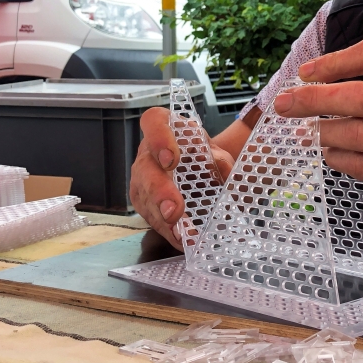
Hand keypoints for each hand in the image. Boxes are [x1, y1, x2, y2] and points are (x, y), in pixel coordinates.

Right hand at [130, 106, 234, 247]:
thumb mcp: (216, 151)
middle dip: (160, 192)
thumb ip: (220, 157)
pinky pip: (152, 218)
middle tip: (173, 211)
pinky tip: (182, 240)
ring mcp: (141, 179)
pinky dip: (169, 231)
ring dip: (164, 219)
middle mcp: (147, 152)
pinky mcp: (144, 202)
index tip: (171, 160)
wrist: (198, 166)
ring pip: (146, 199)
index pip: (153, 122)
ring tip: (182, 234)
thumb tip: (220, 166)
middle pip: (146, 170)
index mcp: (164, 127)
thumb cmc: (202, 153)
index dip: (159, 140)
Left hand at [272, 37, 362, 221]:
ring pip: (357, 133)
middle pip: (358, 95)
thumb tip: (339, 76)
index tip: (309, 73)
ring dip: (322, 133)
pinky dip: (340, 159)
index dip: (334, 61)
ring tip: (305, 133)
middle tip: (285, 103)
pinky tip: (330, 153)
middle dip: (313, 98)